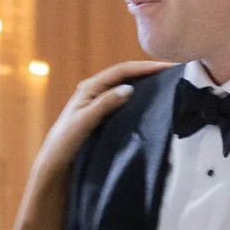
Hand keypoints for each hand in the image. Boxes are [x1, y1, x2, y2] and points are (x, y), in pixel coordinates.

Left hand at [26, 62, 157, 200]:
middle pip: (126, 75)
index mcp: (90, 87)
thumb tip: (129, 88)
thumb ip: (104, 104)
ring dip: (146, 82)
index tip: (166, 67)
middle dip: (148, 71)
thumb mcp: (84, 122)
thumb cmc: (65, 142)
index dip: (144, 67)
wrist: (55, 162)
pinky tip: (152, 100)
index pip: (121, 71)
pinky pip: (125, 100)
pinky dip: (140, 96)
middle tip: (173, 71)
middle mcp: (95, 90)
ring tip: (168, 82)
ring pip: (127, 86)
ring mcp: (99, 101)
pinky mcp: (103, 114)